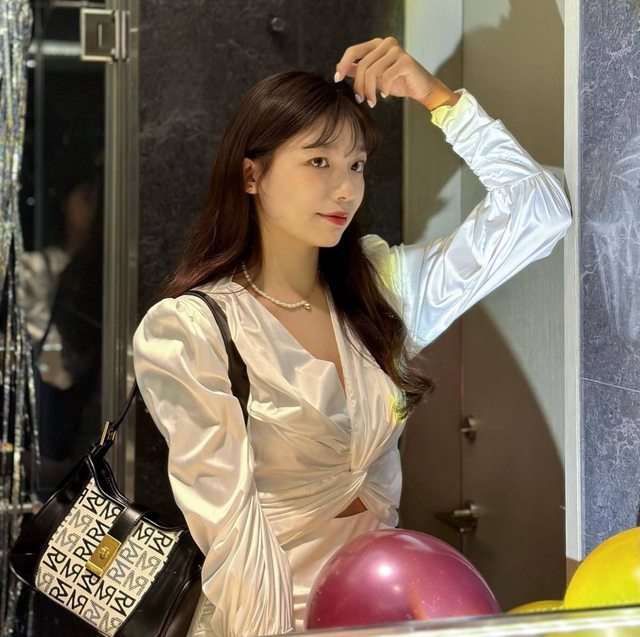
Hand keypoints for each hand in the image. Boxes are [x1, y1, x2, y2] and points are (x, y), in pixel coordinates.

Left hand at [334, 36, 458, 109]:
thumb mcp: (374, 77)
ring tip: (372, 102)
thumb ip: (358, 70)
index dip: (343, 65)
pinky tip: (385, 96)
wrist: (420, 88)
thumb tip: (339, 68)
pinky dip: (384, 89)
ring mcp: (396, 50)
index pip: (353, 51)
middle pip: (362, 65)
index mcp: (376, 45)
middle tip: (360, 100)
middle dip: (359, 85)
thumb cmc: (397, 82)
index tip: (337, 79)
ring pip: (373, 72)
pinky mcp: (405, 61)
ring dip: (369, 91)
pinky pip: (386, 76)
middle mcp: (386, 43)